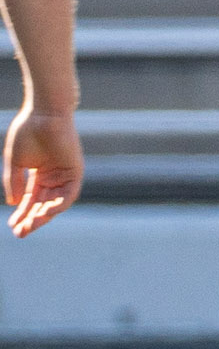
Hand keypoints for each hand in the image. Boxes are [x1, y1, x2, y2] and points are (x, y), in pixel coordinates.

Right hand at [6, 107, 83, 235]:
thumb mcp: (16, 163)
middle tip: (20, 233)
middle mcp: (52, 177)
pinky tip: (46, 213)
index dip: (22, 213)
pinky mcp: (75, 172)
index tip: (12, 226)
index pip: (31, 200)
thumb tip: (13, 204)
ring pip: (56, 203)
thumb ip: (13, 182)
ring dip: (43, 216)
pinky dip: (59, 204)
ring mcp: (64, 176)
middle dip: (31, 219)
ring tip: (29, 226)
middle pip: (42, 204)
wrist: (43, 115)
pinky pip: (69, 194)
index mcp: (38, 175)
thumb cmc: (27, 133)